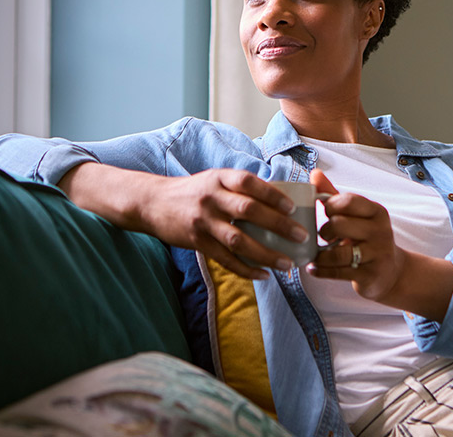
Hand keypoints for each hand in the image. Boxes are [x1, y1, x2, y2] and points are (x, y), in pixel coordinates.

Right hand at [61, 163, 305, 279]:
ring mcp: (203, 221)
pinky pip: (225, 260)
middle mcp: (211, 198)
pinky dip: (246, 269)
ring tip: (287, 264)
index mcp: (219, 178)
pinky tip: (263, 275)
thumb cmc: (194, 191)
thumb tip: (281, 199)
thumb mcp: (215, 180)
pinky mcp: (196, 242)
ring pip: (239, 240)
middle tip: (300, 236)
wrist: (152, 202)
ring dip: (266, 254)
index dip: (272, 194)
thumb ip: (241, 188)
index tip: (292, 207)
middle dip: (278, 225)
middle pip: (248, 211)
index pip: (249, 183)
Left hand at [306, 169, 405, 300]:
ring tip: (316, 256)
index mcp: (377, 212)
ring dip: (320, 255)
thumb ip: (334, 195)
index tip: (326, 214)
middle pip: (339, 225)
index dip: (330, 206)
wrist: (391, 272)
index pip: (348, 201)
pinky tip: (314, 268)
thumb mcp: (356, 215)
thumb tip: (314, 173)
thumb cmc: (367, 238)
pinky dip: (320, 270)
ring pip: (338, 253)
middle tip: (323, 236)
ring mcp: (377, 255)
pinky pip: (338, 272)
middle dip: (324, 231)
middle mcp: (380, 231)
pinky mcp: (370, 275)